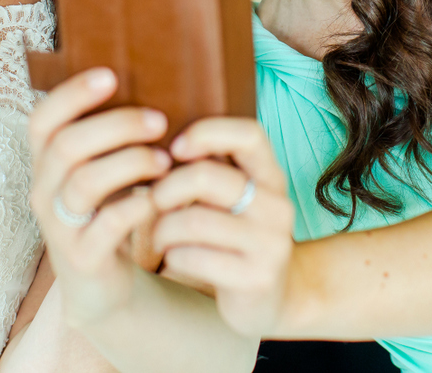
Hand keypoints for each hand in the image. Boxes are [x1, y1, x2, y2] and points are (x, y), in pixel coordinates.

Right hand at [27, 68, 173, 327]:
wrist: (103, 286)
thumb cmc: (109, 213)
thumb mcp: (103, 171)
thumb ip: (113, 137)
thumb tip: (157, 80)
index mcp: (46, 164)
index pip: (42, 120)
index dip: (71, 94)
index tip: (111, 75)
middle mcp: (44, 191)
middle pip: (67, 146)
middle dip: (116, 126)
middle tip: (159, 121)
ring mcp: (59, 226)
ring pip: (84, 183)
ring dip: (130, 163)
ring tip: (164, 160)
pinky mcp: (82, 258)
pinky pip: (107, 225)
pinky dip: (138, 206)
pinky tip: (159, 199)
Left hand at [150, 118, 295, 335]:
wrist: (270, 298)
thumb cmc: (236, 236)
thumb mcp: (234, 198)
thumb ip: (211, 168)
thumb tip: (159, 149)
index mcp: (272, 177)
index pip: (249, 134)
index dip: (206, 133)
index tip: (175, 149)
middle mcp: (278, 206)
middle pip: (206, 176)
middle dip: (166, 188)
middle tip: (153, 201)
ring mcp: (270, 244)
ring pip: (193, 221)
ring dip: (163, 228)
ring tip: (159, 234)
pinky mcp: (255, 279)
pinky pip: (195, 257)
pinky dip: (173, 255)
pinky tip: (174, 257)